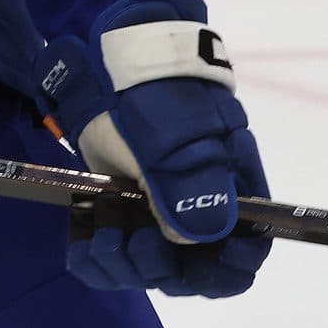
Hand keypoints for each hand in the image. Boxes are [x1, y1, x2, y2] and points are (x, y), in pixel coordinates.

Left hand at [36, 0, 269, 297]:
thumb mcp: (175, 136)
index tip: (190, 268)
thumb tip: (195, 240)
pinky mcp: (120, 201)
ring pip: (151, 263)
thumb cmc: (153, 92)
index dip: (224, 271)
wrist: (107, 56)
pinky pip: (116, 249)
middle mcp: (198, 203)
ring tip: (101, 240)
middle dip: (161, 268)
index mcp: (231, 187)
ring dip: (126, 266)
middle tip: (129, 243)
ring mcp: (157, 204)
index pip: (247, 251)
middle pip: (194, 267)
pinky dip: (98, 259)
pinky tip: (81, 250)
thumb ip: (191, 188)